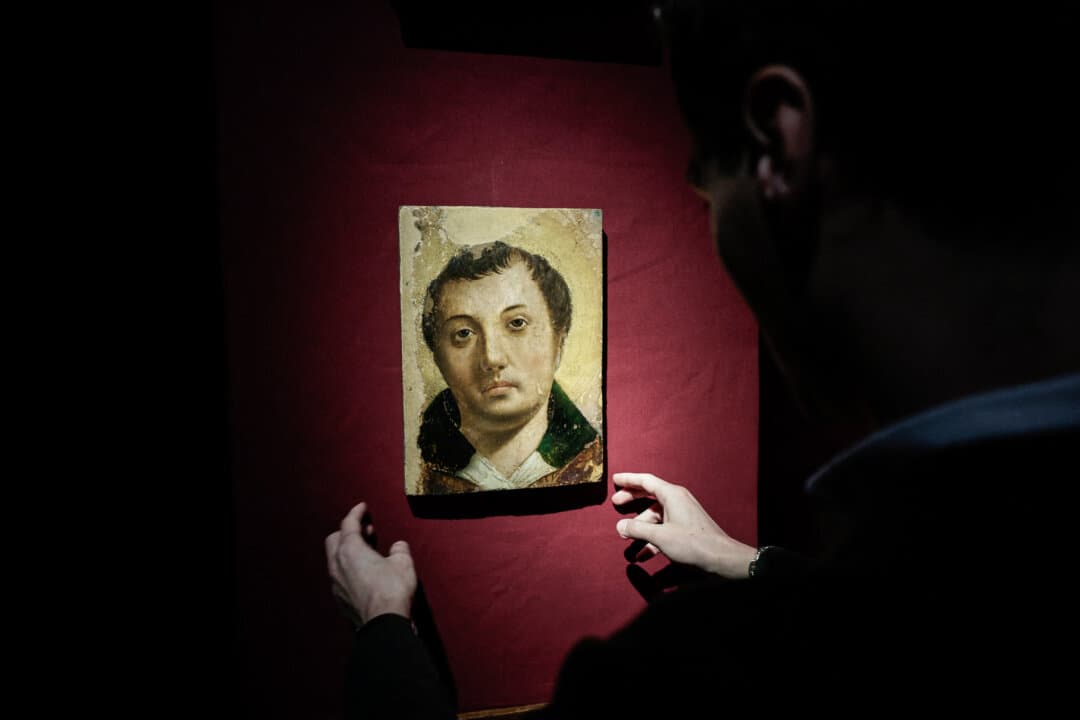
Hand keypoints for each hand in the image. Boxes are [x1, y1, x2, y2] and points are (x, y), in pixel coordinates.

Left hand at [325, 502, 416, 624]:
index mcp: (350, 550)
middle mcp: (337, 565)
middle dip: (348, 531)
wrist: (383, 625)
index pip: (348, 524)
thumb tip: (398, 547)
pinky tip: (364, 573)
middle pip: (334, 540)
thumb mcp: (403, 563)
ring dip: (348, 551)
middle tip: (366, 530)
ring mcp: (336, 583)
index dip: (356, 513)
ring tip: (367, 551)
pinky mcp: (339, 599)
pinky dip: (348, 568)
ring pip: (335, 559)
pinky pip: (339, 576)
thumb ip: (399, 550)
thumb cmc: (392, 590)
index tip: (362, 507)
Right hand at [612, 472, 756, 578]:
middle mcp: (677, 500)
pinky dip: (652, 538)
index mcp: (671, 495)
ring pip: (656, 515)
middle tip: (616, 503)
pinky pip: (663, 528)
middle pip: (649, 495)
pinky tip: (642, 554)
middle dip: (632, 499)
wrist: (720, 557)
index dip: (629, 479)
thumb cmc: (693, 543)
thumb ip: (637, 529)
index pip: (646, 481)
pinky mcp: (685, 528)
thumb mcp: (660, 536)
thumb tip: (620, 526)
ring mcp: (682, 514)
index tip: (615, 479)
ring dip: (641, 526)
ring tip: (625, 537)